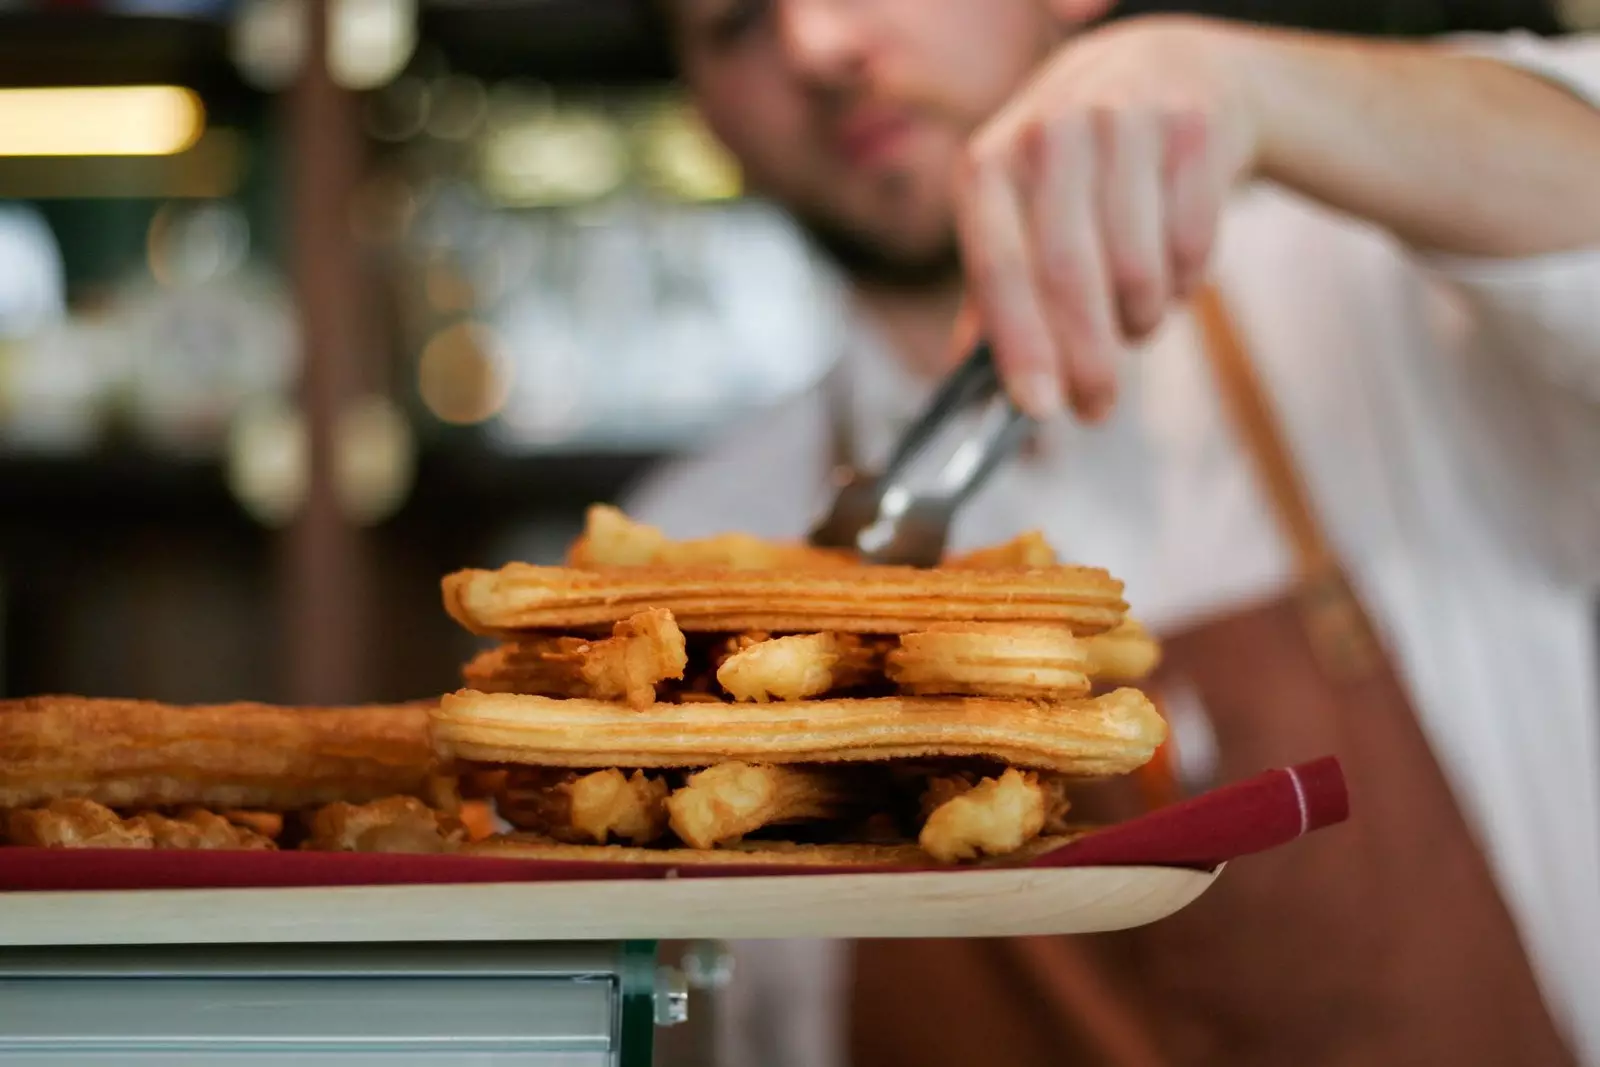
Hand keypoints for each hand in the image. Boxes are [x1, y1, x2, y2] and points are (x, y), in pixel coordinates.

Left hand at [954, 16, 1263, 420]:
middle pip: (1069, 275)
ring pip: (1137, 268)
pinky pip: (1192, 246)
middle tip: (1096, 407)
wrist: (1160, 68)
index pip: (999, 268)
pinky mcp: (1193, 129)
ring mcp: (1125, 124)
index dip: (1021, 346)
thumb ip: (989, 295)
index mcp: (990, 165)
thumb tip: (967, 384)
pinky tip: (1171, 273)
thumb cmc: (1072, 165)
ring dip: (1139, 319)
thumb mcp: (1013, 210)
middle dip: (1087, 360)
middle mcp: (1050, 135)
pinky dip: (1184, 284)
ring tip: (1133, 321)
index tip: (1039, 409)